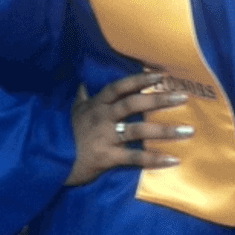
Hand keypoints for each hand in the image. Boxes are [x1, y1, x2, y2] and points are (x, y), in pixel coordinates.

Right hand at [65, 72, 193, 186]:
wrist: (46, 159)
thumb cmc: (63, 134)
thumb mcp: (72, 112)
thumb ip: (81, 98)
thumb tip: (83, 84)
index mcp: (96, 104)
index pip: (121, 87)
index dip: (141, 79)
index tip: (162, 75)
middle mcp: (102, 117)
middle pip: (134, 104)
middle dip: (160, 99)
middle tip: (183, 97)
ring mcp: (104, 137)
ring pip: (138, 130)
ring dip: (165, 130)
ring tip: (188, 130)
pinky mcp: (105, 157)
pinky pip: (134, 158)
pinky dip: (154, 159)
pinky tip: (173, 159)